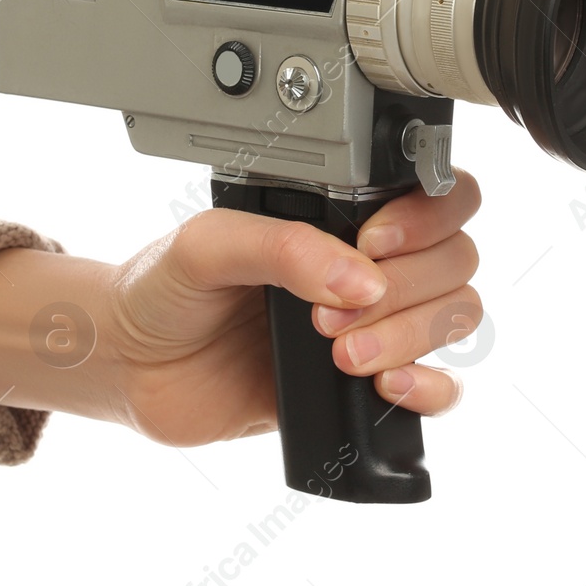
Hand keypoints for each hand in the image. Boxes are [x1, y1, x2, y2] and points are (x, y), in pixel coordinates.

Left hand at [0, 170, 483, 447]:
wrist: (130, 368)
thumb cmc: (162, 291)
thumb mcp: (208, 245)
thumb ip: (281, 247)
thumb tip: (357, 277)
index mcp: (341, 215)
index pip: (437, 197)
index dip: (425, 219)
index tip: (373, 243)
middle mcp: (367, 265)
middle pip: (455, 261)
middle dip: (404, 289)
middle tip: (330, 311)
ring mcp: (373, 324)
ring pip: (453, 318)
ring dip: (410, 336)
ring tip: (340, 352)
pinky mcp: (364, 386)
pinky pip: (440, 388)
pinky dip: (432, 388)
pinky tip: (388, 386)